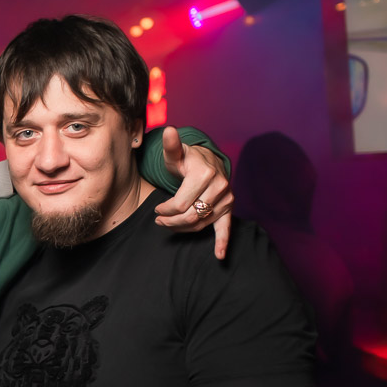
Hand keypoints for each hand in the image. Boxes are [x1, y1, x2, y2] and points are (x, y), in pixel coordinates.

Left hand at [153, 126, 233, 259]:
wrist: (208, 163)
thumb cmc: (188, 160)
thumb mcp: (176, 154)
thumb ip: (171, 145)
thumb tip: (168, 131)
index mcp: (205, 174)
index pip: (180, 203)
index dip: (165, 210)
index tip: (157, 209)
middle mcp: (220, 186)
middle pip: (189, 216)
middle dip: (171, 222)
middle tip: (159, 221)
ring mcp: (226, 199)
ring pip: (200, 224)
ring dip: (182, 229)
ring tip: (169, 225)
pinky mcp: (229, 209)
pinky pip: (227, 228)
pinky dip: (223, 243)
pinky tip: (220, 256)